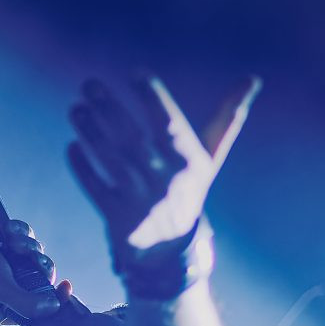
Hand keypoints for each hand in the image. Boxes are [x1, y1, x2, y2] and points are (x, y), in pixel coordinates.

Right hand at [0, 208, 66, 323]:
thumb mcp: (2, 289)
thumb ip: (28, 304)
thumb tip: (54, 307)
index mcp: (5, 309)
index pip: (40, 311)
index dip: (57, 300)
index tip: (67, 286)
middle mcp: (9, 290)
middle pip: (42, 280)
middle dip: (39, 264)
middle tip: (30, 256)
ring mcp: (9, 267)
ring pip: (37, 255)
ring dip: (29, 245)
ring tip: (11, 241)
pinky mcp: (7, 246)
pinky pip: (27, 238)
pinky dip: (21, 231)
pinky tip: (8, 229)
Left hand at [66, 74, 260, 262]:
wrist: (171, 252)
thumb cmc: (187, 191)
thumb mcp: (209, 159)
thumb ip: (226, 120)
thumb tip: (252, 79)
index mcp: (189, 163)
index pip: (169, 124)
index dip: (153, 97)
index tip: (136, 73)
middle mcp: (166, 183)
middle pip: (133, 140)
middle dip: (110, 110)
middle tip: (90, 84)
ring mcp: (141, 203)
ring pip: (112, 162)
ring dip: (92, 134)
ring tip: (76, 109)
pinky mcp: (119, 221)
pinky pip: (97, 190)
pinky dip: (83, 169)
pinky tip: (72, 147)